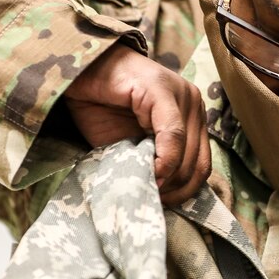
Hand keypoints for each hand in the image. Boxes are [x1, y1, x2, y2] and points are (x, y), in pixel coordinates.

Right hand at [62, 44, 210, 204]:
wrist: (76, 75)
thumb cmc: (101, 109)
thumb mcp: (131, 145)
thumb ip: (151, 163)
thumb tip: (164, 194)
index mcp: (191, 119)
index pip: (202, 164)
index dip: (184, 191)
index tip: (161, 203)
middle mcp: (193, 105)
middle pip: (198, 163)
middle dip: (176, 189)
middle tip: (151, 198)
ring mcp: (182, 95)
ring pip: (188, 153)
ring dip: (169, 178)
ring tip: (148, 186)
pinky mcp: (163, 90)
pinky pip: (173, 135)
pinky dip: (164, 159)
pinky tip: (149, 169)